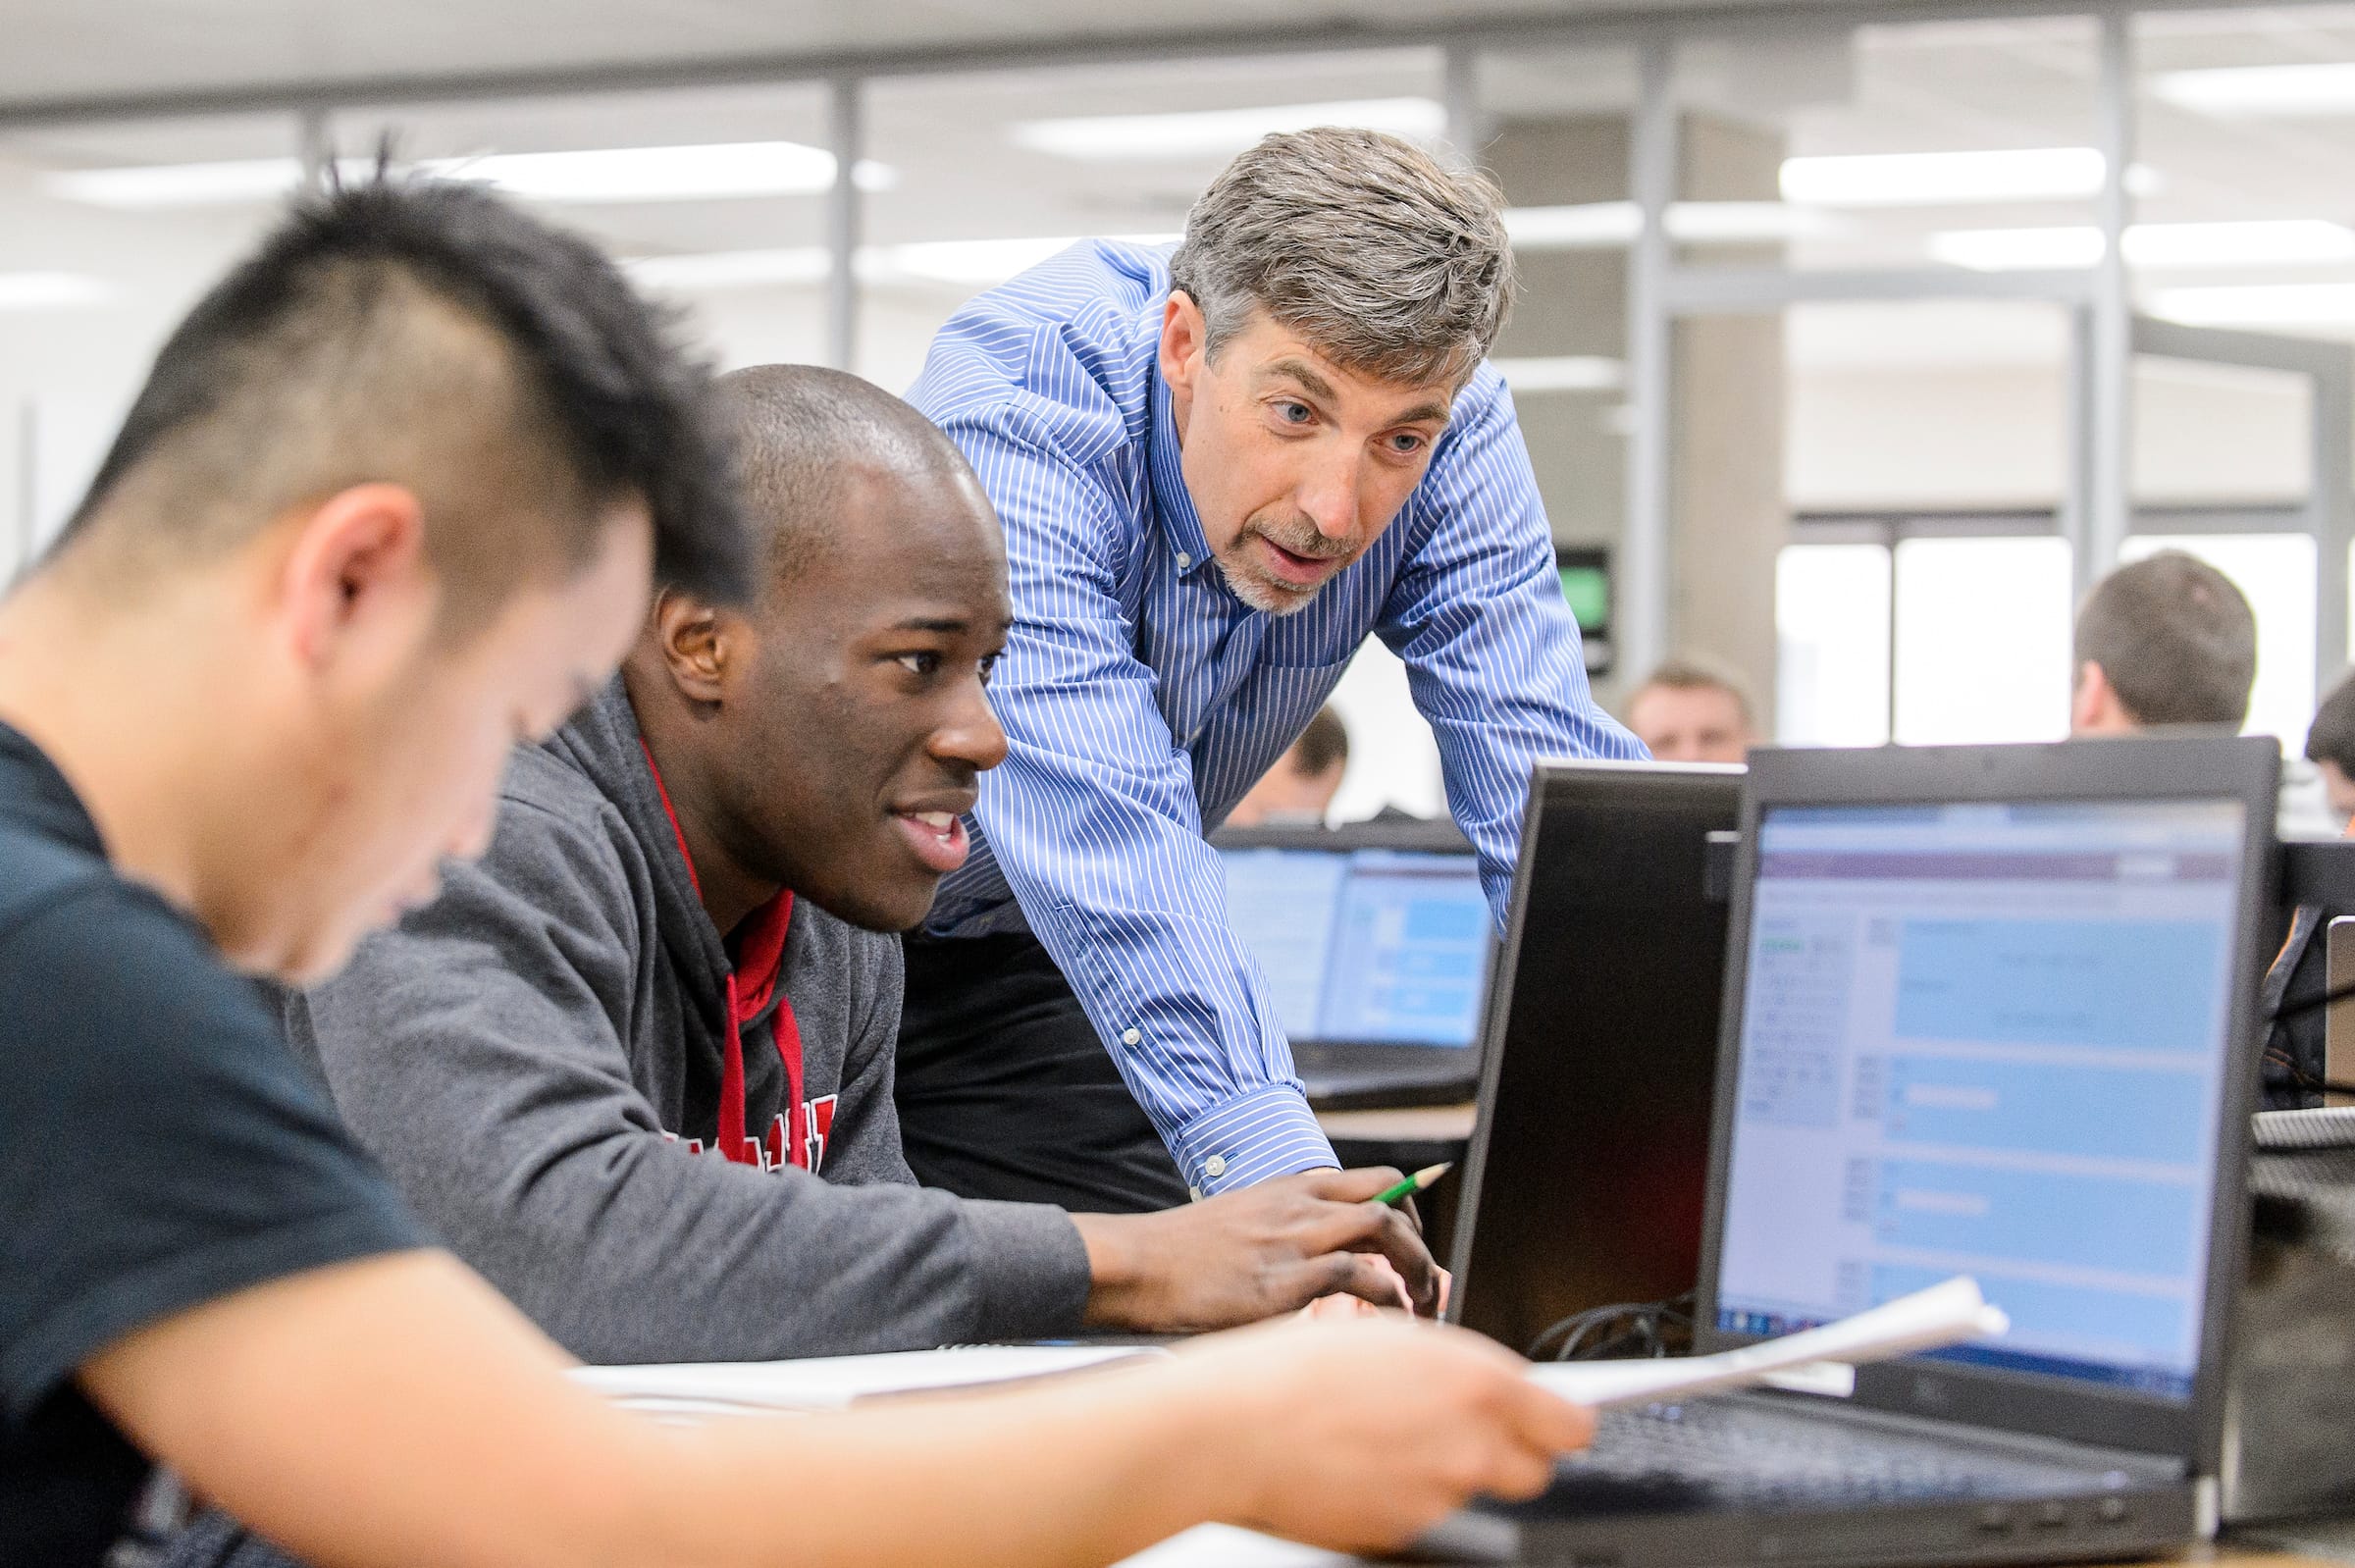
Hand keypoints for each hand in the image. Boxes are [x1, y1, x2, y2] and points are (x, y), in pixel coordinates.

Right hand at [1074, 1167, 1439, 1330]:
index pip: (1372, 1180)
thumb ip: (1282, 1234)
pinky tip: (1388, 1317)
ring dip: (1416, 1267)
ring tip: (1421, 1305)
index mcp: (1289, 1189)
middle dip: (1421, 1241)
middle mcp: (1299, 1206)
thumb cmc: (1180, 1258)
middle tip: (1428, 1283)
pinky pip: (1357, 1275)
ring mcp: (1293, 1238)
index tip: (1419, 1241)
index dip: (1408, 1207)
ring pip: (1383, 1229)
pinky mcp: (1283, 1279)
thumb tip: (1318, 1267)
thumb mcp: (1240, 1225)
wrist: (1136, 1266)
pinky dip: (1385, 1294)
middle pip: (1388, 1200)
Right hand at [1177, 1317, 1593, 1554]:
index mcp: (1477, 1383)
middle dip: (1511, 1450)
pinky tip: (1364, 1461)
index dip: (1562, 1419)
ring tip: (1388, 1435)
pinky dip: (1406, 1493)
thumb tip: (1494, 1389)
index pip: (1570, 1424)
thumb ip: (1461, 1369)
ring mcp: (1438, 1497)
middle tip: (1466, 1426)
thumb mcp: (1393, 1337)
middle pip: (1535, 1470)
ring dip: (1450, 1469)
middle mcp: (1470, 1446)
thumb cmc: (1298, 1369)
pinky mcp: (1402, 1532)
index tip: (1556, 1417)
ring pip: (1474, 1489)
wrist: (1234, 1428)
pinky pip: (1426, 1513)